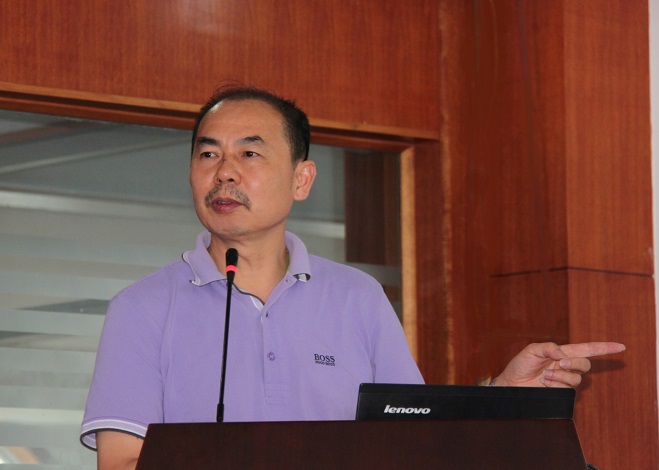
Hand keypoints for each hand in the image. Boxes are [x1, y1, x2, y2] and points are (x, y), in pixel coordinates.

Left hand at [492, 342, 625, 387]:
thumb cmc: (521, 365)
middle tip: (561, 363)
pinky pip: (568, 387)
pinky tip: (545, 382)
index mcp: (561, 352)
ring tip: (545, 375)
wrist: (511, 384)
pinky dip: (557, 383)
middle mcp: (566, 366)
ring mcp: (564, 379)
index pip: (587, 349)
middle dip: (575, 363)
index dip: (604, 348)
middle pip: (585, 364)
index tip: (621, 347)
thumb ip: (550, 348)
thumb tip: (564, 355)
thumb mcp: (533, 350)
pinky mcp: (561, 392)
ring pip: (577, 378)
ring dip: (561, 375)